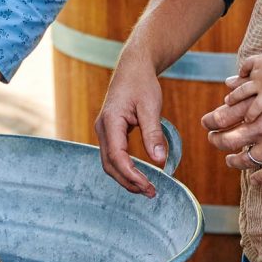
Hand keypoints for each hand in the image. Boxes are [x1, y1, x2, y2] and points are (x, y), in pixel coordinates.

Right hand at [94, 61, 165, 198]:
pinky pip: (113, 155)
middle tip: (152, 193)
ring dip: (126, 178)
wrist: (133, 68)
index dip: (131, 175)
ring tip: (147, 188)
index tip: (150, 186)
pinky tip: (139, 174)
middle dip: (128, 182)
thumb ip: (153, 133)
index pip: (117, 156)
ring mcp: (104, 130)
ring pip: (109, 162)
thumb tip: (159, 160)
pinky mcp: (110, 132)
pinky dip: (125, 168)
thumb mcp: (151, 106)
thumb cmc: (142, 84)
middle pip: (109, 164)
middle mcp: (102, 128)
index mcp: (110, 121)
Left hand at [202, 91, 261, 182]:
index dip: (209, 122)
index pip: (220, 118)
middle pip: (226, 141)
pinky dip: (259, 178)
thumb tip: (227, 84)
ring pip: (245, 160)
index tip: (207, 124)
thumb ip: (249, 92)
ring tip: (231, 160)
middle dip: (217, 142)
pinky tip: (254, 180)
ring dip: (234, 162)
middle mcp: (261, 128)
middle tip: (215, 141)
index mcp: (255, 109)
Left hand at [224, 46, 261, 119]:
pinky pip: (255, 107)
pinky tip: (247, 120)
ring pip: (243, 92)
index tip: (241, 73)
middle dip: (235, 85)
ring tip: (228, 102)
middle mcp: (259, 72)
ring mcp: (261, 84)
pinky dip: (250, 114)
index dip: (245, 69)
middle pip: (243, 78)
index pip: (250, 63)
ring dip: (235, 97)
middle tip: (227, 87)